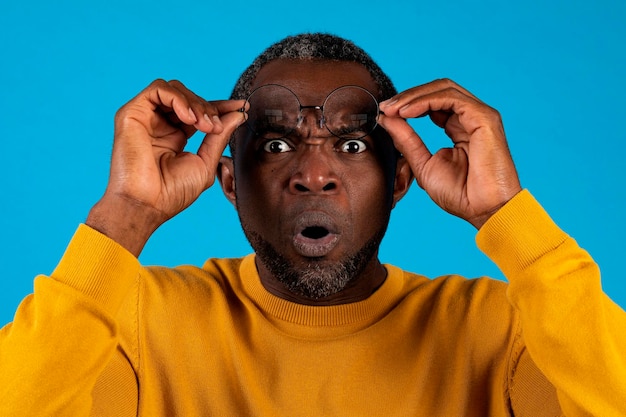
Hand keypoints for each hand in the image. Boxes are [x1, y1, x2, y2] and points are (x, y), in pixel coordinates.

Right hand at [86, 79, 245, 255]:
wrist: (146, 205)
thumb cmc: (172, 193)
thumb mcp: (205, 162)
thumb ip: (220, 137)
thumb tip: (238, 115)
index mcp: (175, 136)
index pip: (199, 111)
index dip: (220, 106)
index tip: (242, 107)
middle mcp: (159, 124)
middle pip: (188, 97)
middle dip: (209, 108)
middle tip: (216, 128)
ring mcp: (145, 118)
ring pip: (174, 89)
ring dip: (196, 103)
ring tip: (204, 125)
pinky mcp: (132, 113)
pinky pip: (158, 89)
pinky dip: (178, 98)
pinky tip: (189, 118)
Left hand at [378, 79, 521, 228]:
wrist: (483, 211)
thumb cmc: (460, 194)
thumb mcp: (422, 164)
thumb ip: (406, 140)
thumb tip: (387, 118)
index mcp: (458, 127)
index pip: (432, 103)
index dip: (407, 104)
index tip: (384, 113)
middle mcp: (470, 118)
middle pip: (437, 90)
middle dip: (408, 95)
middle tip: (385, 107)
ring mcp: (479, 116)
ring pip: (443, 89)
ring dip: (414, 96)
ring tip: (393, 109)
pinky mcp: (484, 118)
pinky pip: (452, 98)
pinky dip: (426, 101)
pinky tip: (407, 112)